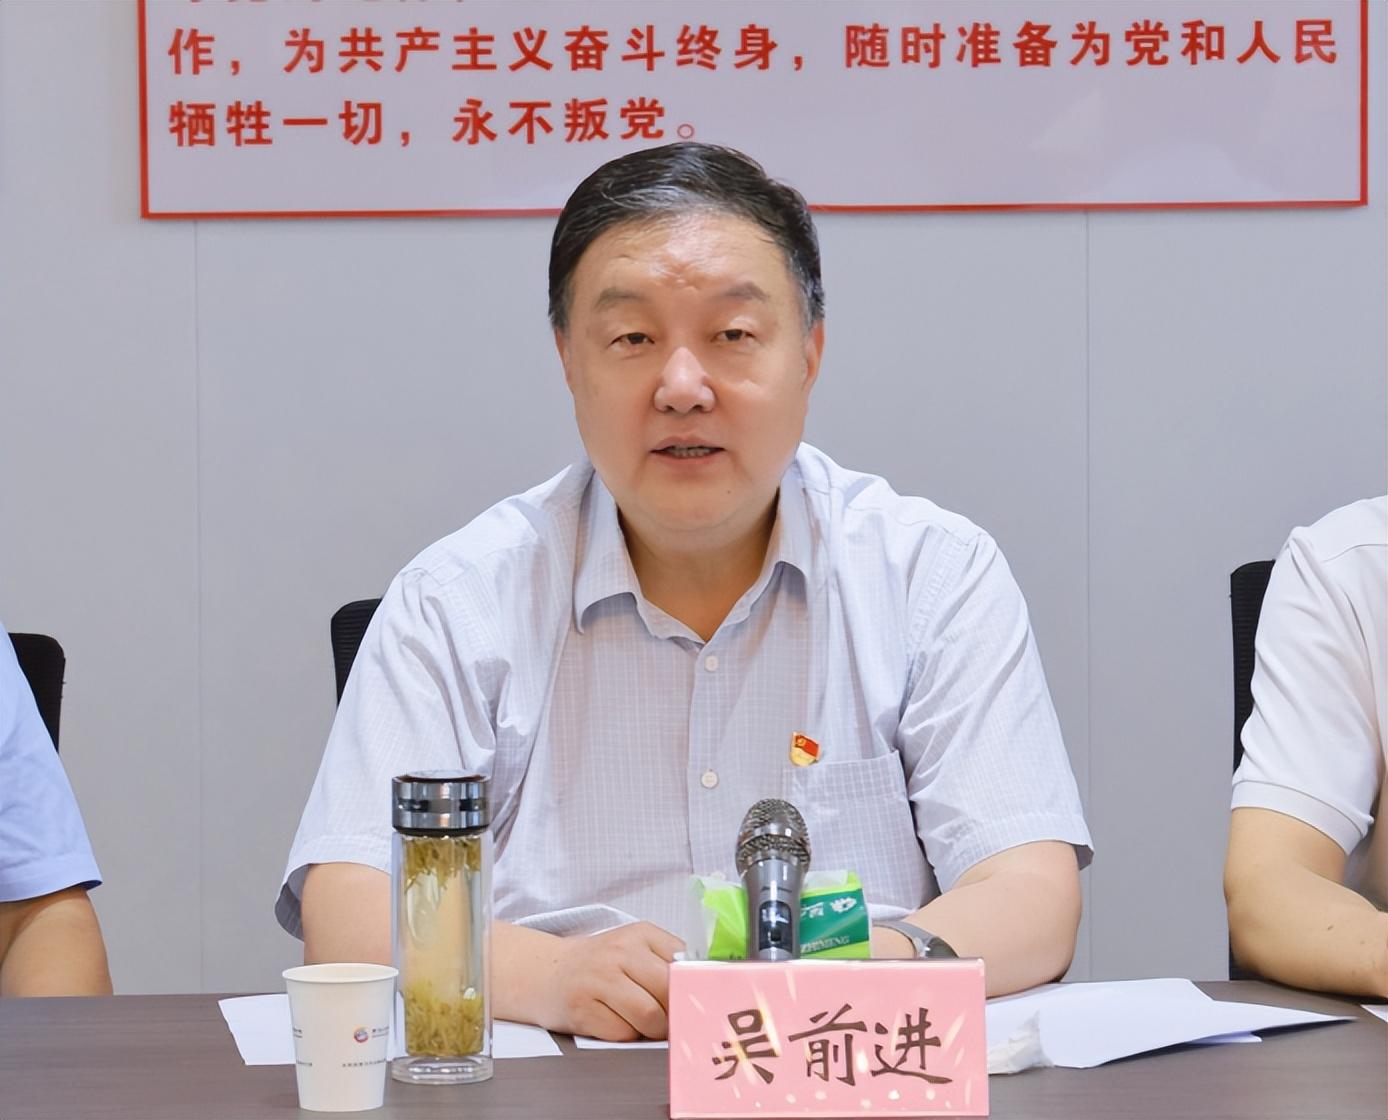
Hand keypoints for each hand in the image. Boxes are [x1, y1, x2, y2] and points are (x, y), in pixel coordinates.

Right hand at [539, 922, 683, 1040]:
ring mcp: (598, 979)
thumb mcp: (635, 948)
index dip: (693, 989)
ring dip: (652, 1029)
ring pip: (649, 1016)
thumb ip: (667, 962)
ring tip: (644, 1024)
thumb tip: (702, 989)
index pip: (684, 963)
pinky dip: (626, 1035)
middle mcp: (619, 952)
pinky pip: (622, 1033)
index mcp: (641, 934)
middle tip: (672, 1020)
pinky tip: (615, 1022)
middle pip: (668, 991)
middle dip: (675, 1013)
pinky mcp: (582, 1008)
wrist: (547, 971)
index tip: (697, 1003)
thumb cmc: (601, 964)